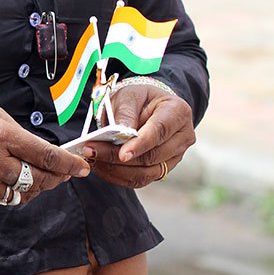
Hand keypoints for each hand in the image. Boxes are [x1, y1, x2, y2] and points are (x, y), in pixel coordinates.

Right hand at [0, 103, 89, 205]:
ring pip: (24, 195)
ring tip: (38, 177)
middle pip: (40, 179)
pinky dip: (12, 192)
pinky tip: (9, 181)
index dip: (69, 164)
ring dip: (36, 188)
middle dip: (56, 178)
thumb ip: (17, 133)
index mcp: (0, 135)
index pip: (46, 155)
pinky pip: (4, 200)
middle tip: (63, 173)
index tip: (82, 168)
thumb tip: (42, 150)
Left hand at [79, 83, 194, 188]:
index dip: (141, 144)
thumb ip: (126, 113)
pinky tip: (102, 167)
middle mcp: (182, 137)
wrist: (148, 106)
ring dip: (117, 170)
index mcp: (178, 112)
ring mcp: (175, 156)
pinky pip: (141, 179)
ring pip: (147, 172)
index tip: (122, 154)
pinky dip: (119, 176)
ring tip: (93, 160)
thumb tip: (120, 135)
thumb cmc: (139, 98)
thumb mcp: (130, 95)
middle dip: (119, 158)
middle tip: (91, 152)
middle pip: (153, 155)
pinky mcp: (163, 169)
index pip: (160, 131)